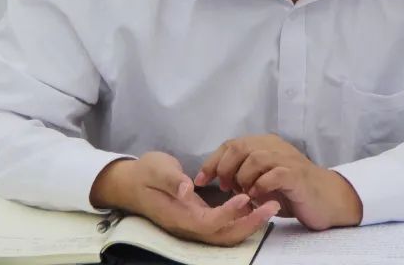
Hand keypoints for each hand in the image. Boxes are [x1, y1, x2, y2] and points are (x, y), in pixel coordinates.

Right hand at [89, 152, 278, 244]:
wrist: (130, 182)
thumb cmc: (144, 173)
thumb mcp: (156, 169)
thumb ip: (171, 179)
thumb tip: (186, 187)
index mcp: (178, 216)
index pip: (209, 223)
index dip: (228, 213)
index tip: (245, 196)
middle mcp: (188, 226)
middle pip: (223, 235)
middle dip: (250, 223)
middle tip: (273, 205)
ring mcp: (194, 225)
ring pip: (226, 233)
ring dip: (250, 223)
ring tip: (271, 205)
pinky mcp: (199, 219)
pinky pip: (223, 226)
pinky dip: (241, 219)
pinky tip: (255, 204)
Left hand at [194, 134, 362, 230]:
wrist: (327, 198)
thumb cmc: (292, 191)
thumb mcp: (264, 179)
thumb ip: (244, 174)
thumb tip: (219, 179)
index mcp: (265, 144)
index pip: (231, 144)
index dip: (212, 161)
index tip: (201, 180)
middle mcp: (274, 146)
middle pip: (239, 147)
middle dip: (225, 168)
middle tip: (226, 187)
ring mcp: (286, 159)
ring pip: (254, 158)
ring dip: (243, 178)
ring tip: (244, 193)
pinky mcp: (296, 175)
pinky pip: (273, 174)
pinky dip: (261, 186)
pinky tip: (259, 195)